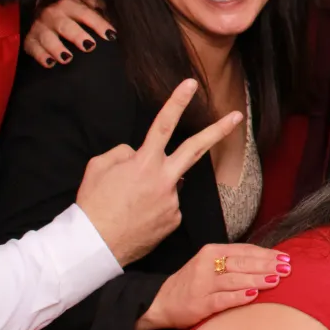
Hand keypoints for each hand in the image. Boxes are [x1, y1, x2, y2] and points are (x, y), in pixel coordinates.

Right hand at [25, 0, 113, 65]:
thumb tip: (107, 11)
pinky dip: (41, 56)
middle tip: (90, 46)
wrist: (42, 13)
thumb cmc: (71, 12)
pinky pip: (33, 48)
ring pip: (47, 38)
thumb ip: (96, 5)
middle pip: (65, 25)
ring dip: (57, 48)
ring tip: (67, 58)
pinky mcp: (30, 40)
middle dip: (77, 35)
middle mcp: (52, 14)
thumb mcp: (83, 3)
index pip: (86, 14)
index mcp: (69, 3)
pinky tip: (50, 63)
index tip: (110, 36)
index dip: (98, 24)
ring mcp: (39, 27)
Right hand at [76, 79, 242, 265]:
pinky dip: (156, 207)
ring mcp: (172, 200)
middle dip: (218, 130)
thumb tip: (137, 153)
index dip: (177, 101)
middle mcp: (164, 179)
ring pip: (171, 182)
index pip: (163, 124)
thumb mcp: (98, 167)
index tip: (190, 84)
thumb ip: (122, 152)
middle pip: (196, 148)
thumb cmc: (93, 205)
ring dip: (157, 186)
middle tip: (236, 116)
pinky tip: (139, 216)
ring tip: (131, 204)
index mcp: (144, 162)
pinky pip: (168, 205)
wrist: (93, 246)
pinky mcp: (175, 219)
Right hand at [135, 243, 292, 329]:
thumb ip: (234, 262)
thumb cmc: (193, 283)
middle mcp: (207, 265)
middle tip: (286, 268)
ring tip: (276, 280)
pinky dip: (239, 297)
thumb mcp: (210, 265)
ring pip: (235, 279)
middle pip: (242, 263)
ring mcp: (203, 284)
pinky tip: (253, 296)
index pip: (244, 250)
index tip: (285, 258)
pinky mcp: (200, 304)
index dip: (266, 254)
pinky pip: (223, 299)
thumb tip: (269, 261)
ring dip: (257, 280)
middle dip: (267, 265)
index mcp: (212, 251)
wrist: (161, 302)